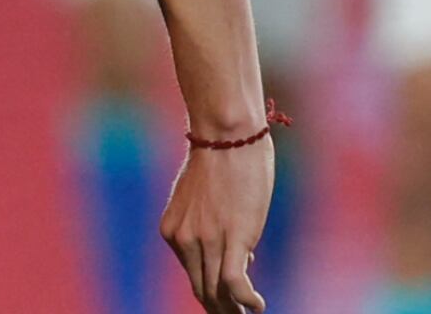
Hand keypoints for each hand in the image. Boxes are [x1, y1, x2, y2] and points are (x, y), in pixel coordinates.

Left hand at [161, 139, 274, 311]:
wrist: (226, 135)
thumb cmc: (222, 160)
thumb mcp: (205, 199)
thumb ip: (212, 225)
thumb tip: (242, 251)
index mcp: (172, 229)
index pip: (192, 272)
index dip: (212, 285)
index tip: (228, 291)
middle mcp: (184, 238)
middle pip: (201, 288)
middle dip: (220, 308)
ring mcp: (206, 240)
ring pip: (216, 291)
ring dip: (233, 310)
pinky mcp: (232, 238)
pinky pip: (234, 284)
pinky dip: (247, 301)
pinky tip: (258, 306)